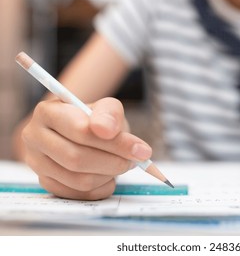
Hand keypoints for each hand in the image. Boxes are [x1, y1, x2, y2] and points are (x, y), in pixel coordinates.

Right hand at [21, 97, 151, 199]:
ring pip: (79, 180)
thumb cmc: (96, 119)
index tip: (141, 150)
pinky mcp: (47, 183)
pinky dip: (102, 187)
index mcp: (47, 112)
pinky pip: (79, 195)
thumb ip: (110, 114)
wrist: (82, 132)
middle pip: (76, 158)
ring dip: (109, 175)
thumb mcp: (108, 108)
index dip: (114, 143)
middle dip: (114, 161)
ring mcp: (37, 163)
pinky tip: (109, 176)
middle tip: (135, 160)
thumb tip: (106, 130)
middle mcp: (34, 137)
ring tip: (123, 164)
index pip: (80, 131)